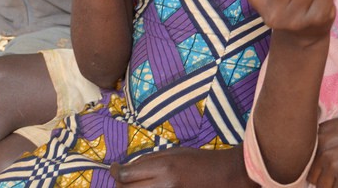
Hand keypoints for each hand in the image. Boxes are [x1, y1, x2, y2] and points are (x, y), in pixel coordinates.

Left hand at [110, 146, 255, 187]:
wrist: (223, 176)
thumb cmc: (200, 160)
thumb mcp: (174, 153)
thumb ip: (149, 160)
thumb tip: (127, 166)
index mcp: (164, 168)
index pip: (125, 174)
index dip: (114, 171)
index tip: (114, 167)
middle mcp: (163, 187)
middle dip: (119, 184)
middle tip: (120, 178)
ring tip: (131, 184)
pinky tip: (144, 187)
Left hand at [310, 108, 337, 186]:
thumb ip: (330, 138)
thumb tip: (324, 156)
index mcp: (321, 133)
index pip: (307, 158)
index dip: (317, 166)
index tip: (325, 170)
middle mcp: (322, 148)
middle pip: (311, 175)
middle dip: (323, 179)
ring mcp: (332, 165)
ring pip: (322, 187)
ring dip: (333, 186)